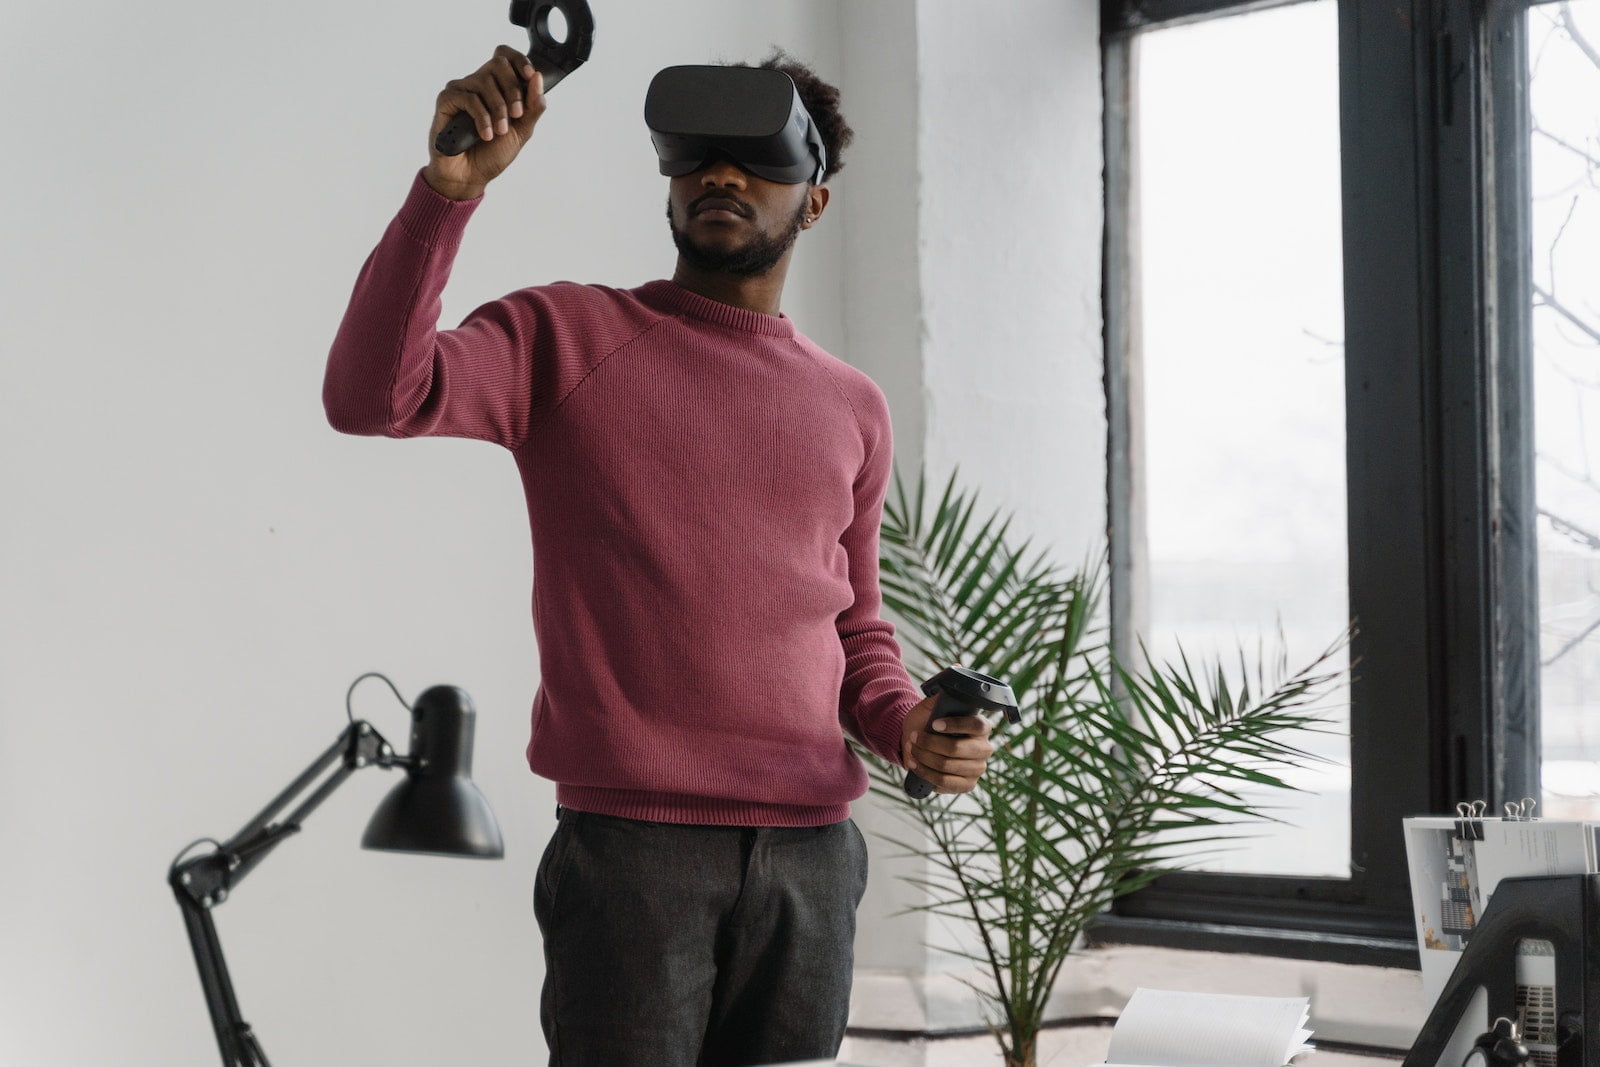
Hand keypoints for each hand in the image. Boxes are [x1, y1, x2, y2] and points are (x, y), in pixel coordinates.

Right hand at [423, 45, 546, 200]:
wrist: (470, 177)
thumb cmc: (492, 154)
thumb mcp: (522, 131)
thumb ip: (533, 107)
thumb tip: (538, 78)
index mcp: (497, 86)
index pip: (505, 56)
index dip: (519, 60)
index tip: (530, 76)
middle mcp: (477, 83)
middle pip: (497, 64)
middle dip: (513, 90)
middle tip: (517, 115)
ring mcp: (461, 90)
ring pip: (484, 81)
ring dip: (498, 109)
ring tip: (500, 131)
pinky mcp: (446, 100)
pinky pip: (468, 98)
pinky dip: (482, 117)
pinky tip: (485, 134)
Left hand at [900, 690, 995, 794]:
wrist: (918, 743)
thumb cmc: (928, 722)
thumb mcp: (933, 705)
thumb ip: (943, 693)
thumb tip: (954, 674)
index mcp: (982, 727)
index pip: (976, 725)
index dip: (955, 725)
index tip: (934, 724)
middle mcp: (984, 749)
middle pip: (957, 749)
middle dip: (930, 744)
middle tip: (914, 738)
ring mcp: (977, 769)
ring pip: (947, 766)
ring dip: (924, 758)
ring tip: (912, 749)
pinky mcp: (967, 785)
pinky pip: (945, 782)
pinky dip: (926, 773)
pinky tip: (915, 765)